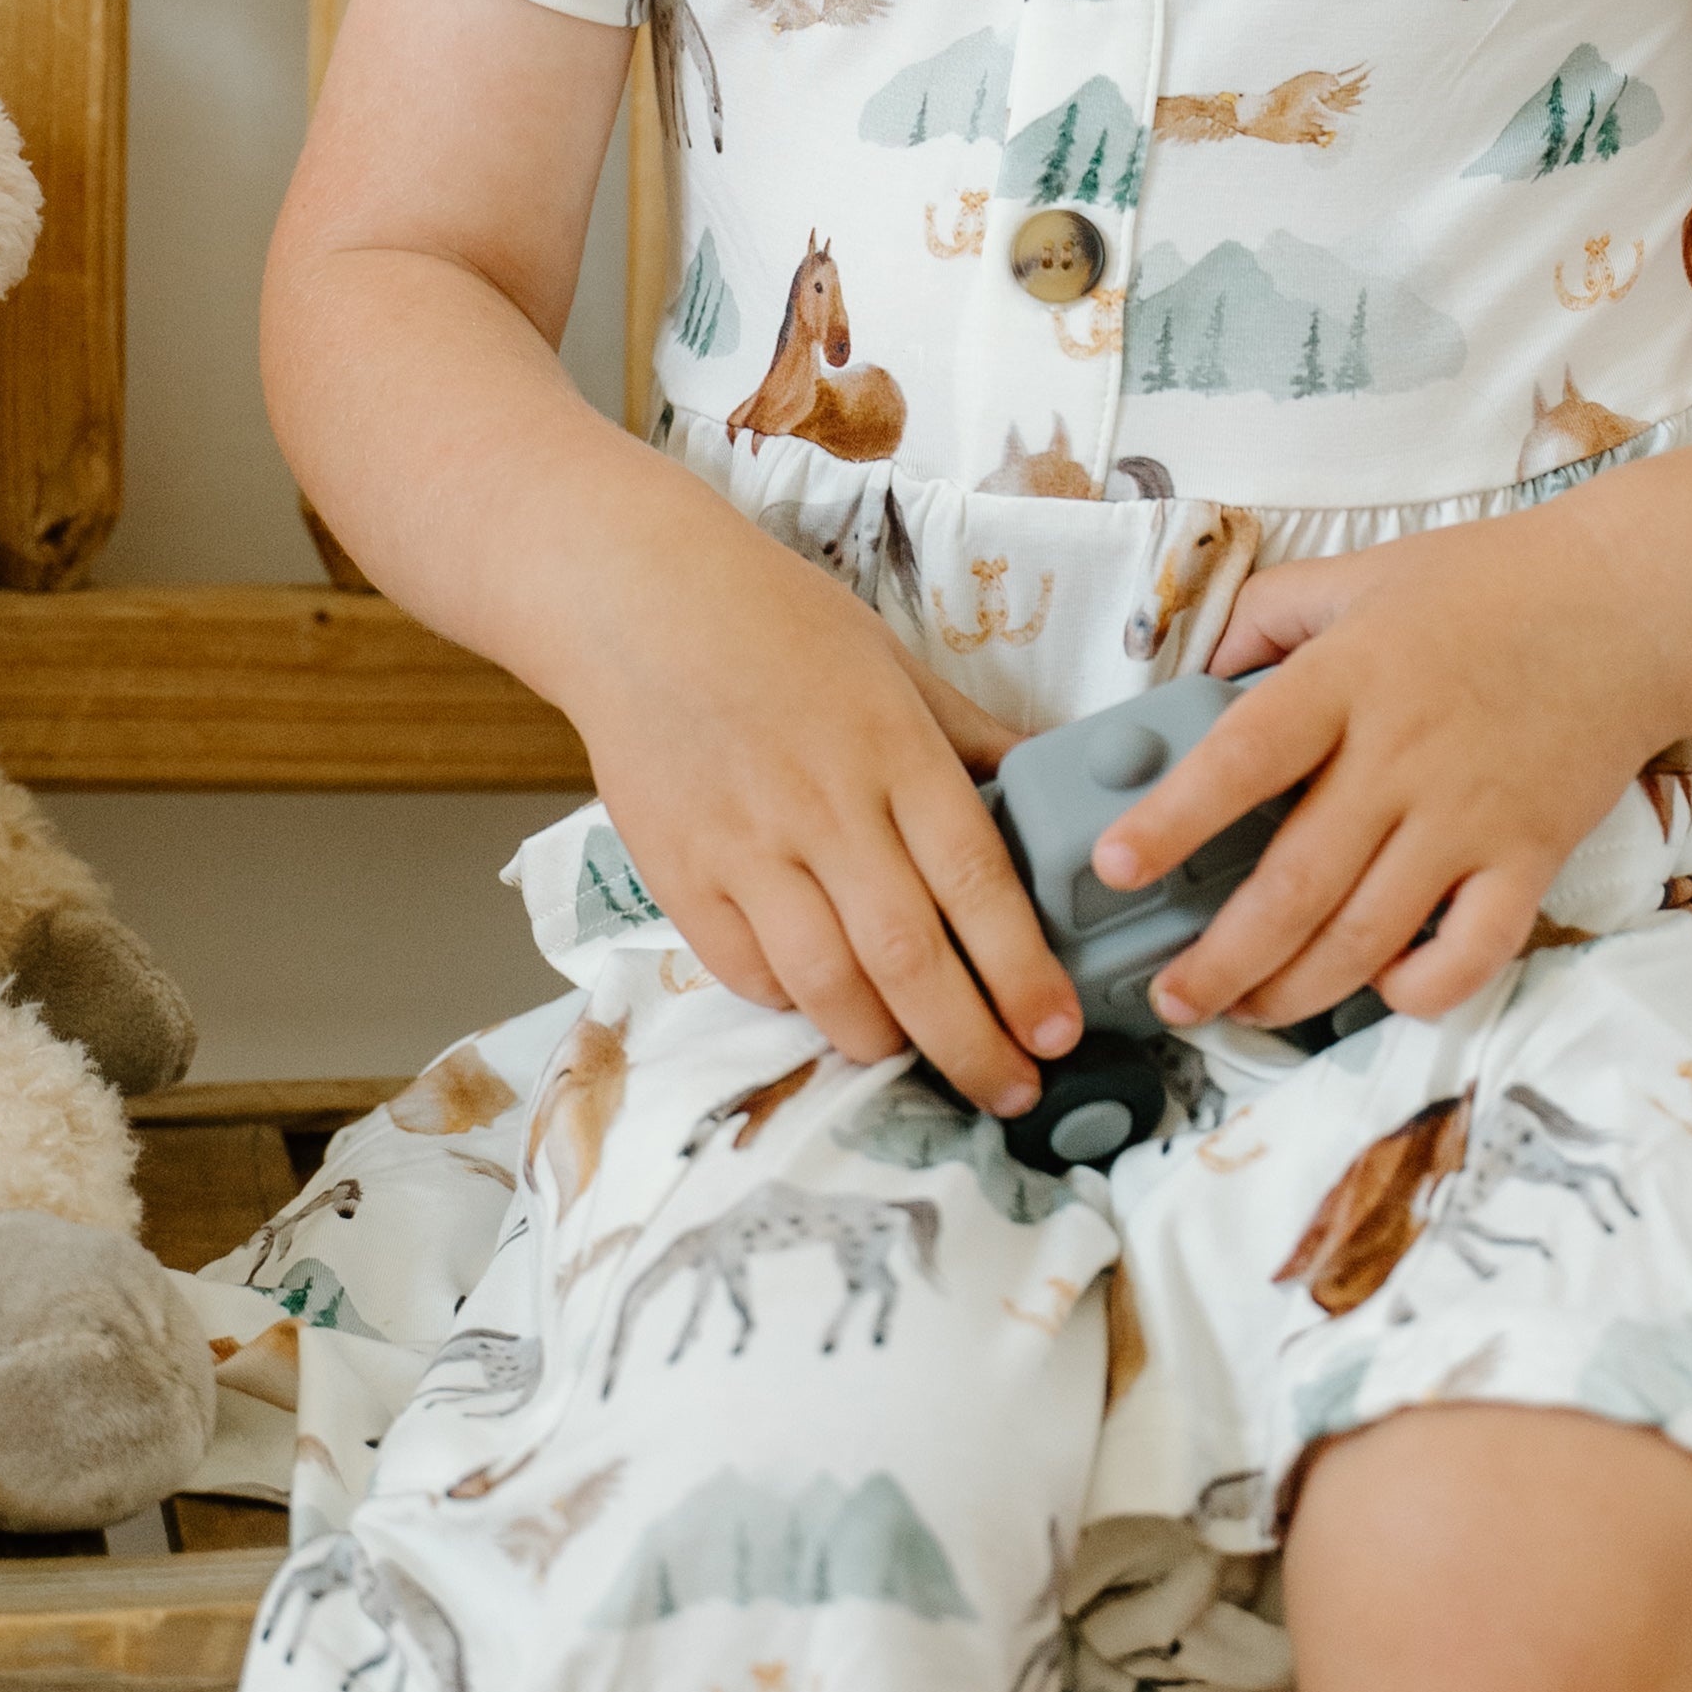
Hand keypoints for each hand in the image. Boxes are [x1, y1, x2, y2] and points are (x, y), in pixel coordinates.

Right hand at [552, 512, 1078, 1117]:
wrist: (633, 602)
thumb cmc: (775, 622)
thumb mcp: (893, 664)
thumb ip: (972, 740)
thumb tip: (1059, 781)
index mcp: (892, 749)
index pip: (975, 881)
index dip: (1023, 971)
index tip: (1057, 1030)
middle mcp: (823, 806)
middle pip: (909, 956)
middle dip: (971, 1042)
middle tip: (1012, 1089)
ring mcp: (745, 847)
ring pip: (827, 984)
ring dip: (884, 1040)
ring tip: (918, 1054)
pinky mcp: (680, 875)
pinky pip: (748, 973)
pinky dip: (796, 1006)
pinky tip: (826, 1003)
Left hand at [1088, 508, 1663, 1033]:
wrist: (1631, 607)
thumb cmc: (1488, 586)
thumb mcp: (1359, 574)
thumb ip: (1266, 617)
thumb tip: (1192, 673)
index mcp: (1348, 679)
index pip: (1242, 757)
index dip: (1172, 818)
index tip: (1114, 867)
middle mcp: (1403, 757)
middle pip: (1295, 883)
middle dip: (1220, 958)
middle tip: (1170, 995)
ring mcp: (1470, 816)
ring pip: (1366, 936)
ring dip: (1294, 991)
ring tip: (1244, 1009)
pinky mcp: (1530, 857)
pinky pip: (1472, 952)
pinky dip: (1419, 988)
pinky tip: (1380, 987)